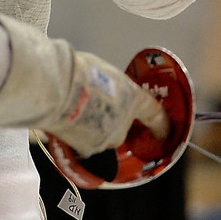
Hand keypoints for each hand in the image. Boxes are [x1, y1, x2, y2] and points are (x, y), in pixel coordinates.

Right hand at [0, 13, 168, 158]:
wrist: (55, 88)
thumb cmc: (74, 71)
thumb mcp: (100, 70)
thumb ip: (108, 85)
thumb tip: (101, 87)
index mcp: (133, 98)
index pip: (155, 113)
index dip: (162, 123)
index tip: (165, 130)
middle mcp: (125, 122)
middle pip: (123, 125)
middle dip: (110, 118)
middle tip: (92, 104)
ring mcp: (107, 139)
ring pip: (103, 135)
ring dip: (93, 126)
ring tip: (73, 110)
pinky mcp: (88, 149)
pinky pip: (86, 142)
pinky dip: (78, 134)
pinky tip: (65, 120)